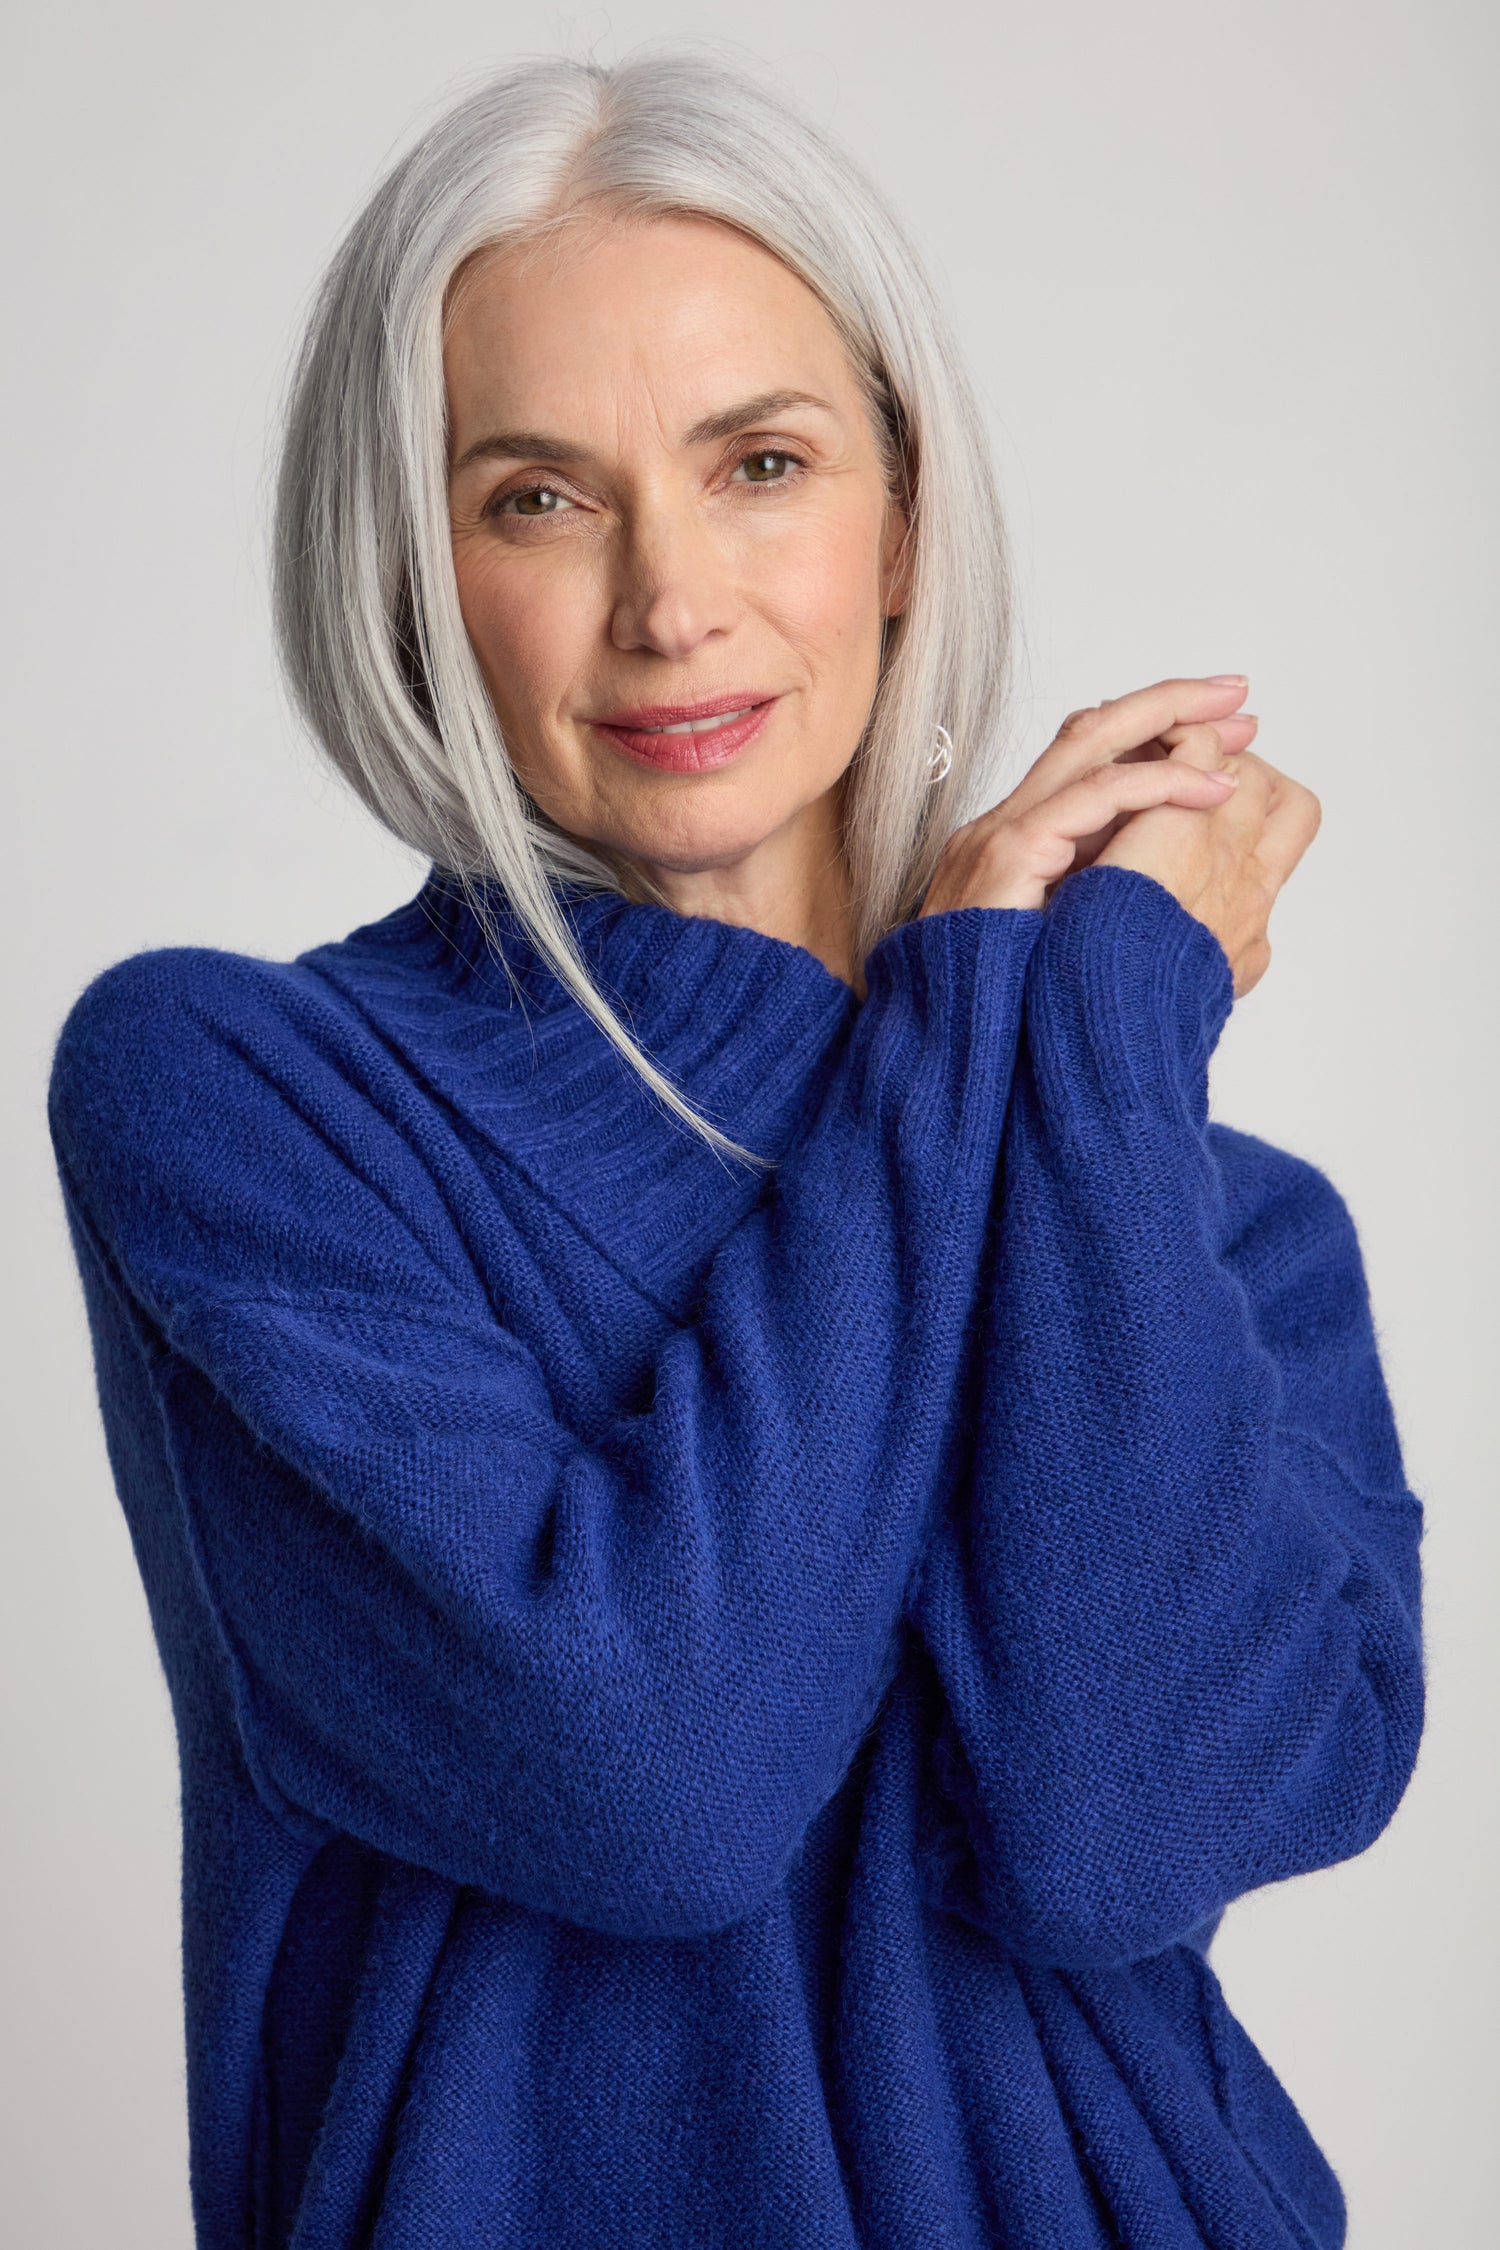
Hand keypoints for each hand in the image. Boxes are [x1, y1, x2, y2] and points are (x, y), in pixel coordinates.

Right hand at [918, 676, 1317, 995]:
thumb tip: (1163, 877)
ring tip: (1239, 727)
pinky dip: (1161, 783)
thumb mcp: (1057, 940)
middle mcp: (1003, 825)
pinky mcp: (1009, 854)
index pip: (1085, 759)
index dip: (1150, 730)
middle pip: (1091, 730)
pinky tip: (1211, 789)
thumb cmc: (1001, 1015)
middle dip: (1172, 703)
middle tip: (1239, 691)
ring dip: (1175, 723)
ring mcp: (1002, 834)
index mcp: (1014, 842)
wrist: (943, 1050)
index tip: (1219, 727)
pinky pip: (1095, 796)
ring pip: (1093, 742)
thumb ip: (1092, 896)